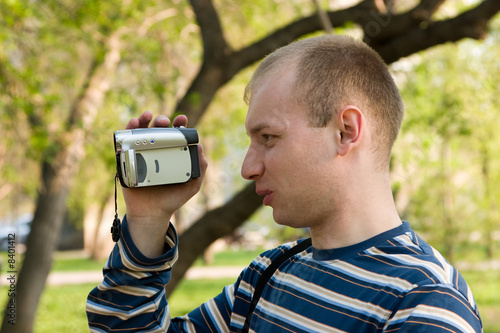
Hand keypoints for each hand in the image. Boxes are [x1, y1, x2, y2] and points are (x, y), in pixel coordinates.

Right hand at [121, 111, 207, 256]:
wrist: (152, 213)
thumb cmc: (172, 199)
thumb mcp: (192, 185)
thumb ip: (200, 168)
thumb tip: (201, 147)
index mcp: (171, 155)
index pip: (175, 135)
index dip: (179, 125)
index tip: (182, 120)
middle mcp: (156, 152)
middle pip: (158, 131)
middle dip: (162, 121)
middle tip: (165, 122)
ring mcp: (141, 155)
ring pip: (141, 132)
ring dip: (144, 120)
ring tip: (148, 115)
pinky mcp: (127, 160)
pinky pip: (125, 142)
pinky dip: (127, 130)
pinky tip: (133, 124)